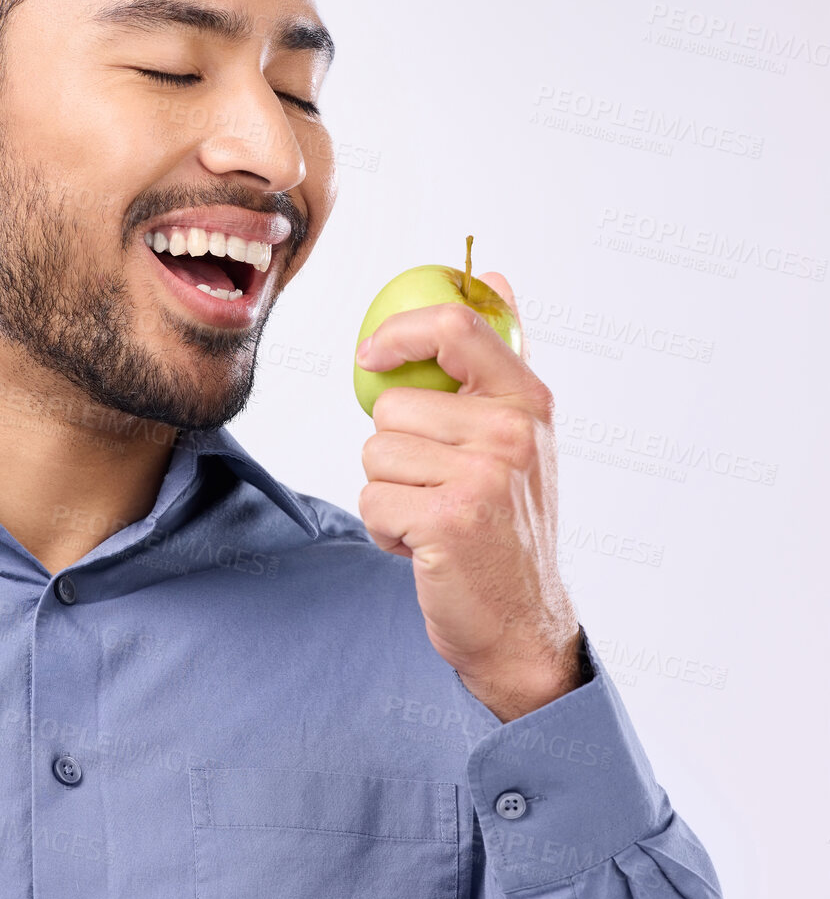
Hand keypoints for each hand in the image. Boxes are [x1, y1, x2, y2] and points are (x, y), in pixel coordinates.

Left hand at [355, 271, 583, 722]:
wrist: (522, 624)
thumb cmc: (508, 524)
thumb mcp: (520, 435)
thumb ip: (499, 357)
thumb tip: (492, 275)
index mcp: (527, 401)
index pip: (455, 325)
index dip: (398, 333)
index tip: (370, 358)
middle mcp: (511, 433)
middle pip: (391, 405)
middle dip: (394, 451)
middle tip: (437, 489)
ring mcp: (483, 477)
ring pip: (375, 453)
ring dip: (388, 492)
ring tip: (433, 517)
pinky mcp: (447, 521)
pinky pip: (371, 499)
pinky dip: (384, 529)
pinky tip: (424, 547)